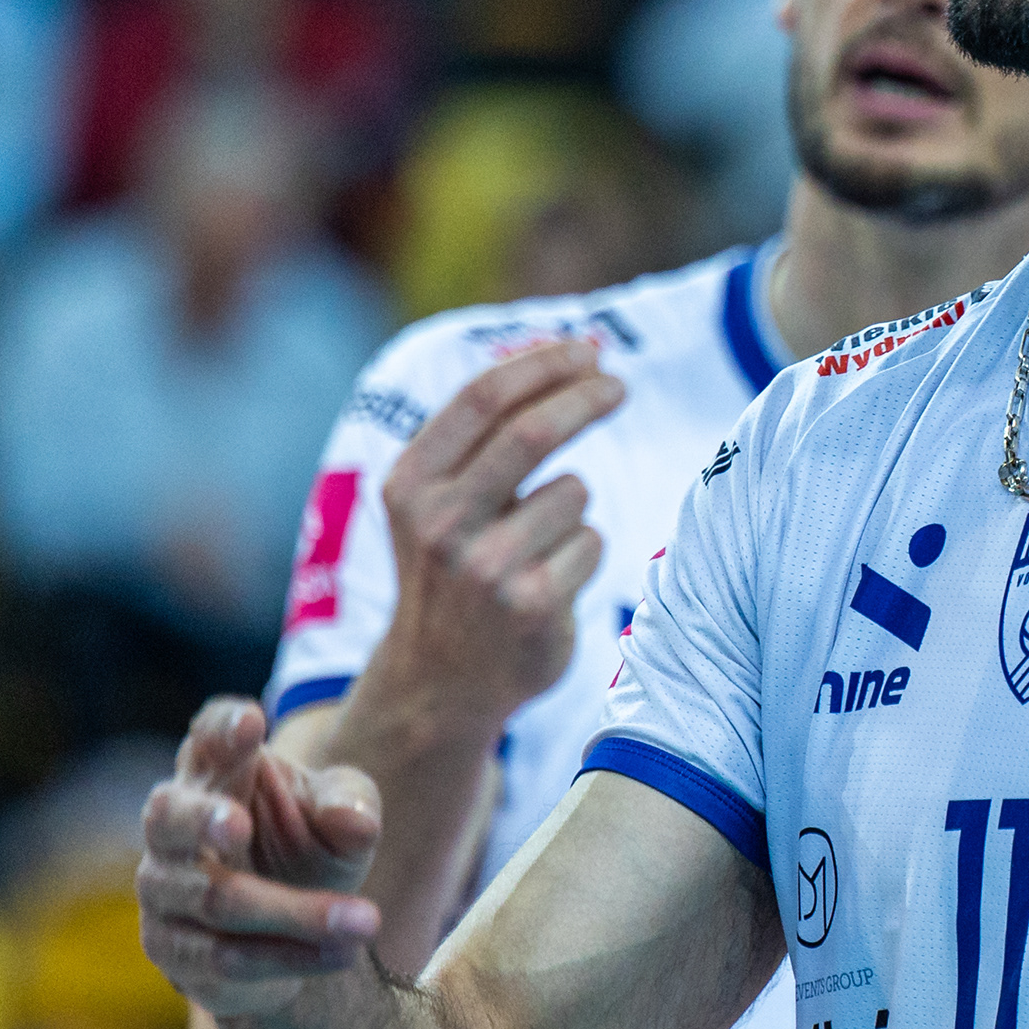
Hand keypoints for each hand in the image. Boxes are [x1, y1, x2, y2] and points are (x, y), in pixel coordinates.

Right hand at [139, 698, 385, 1018]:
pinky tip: (340, 954)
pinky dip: (288, 956)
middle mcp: (173, 823)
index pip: (206, 737)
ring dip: (295, 913)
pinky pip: (223, 957)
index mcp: (216, 770)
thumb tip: (354, 821)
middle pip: (169, 815)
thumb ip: (350, 805)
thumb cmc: (311, 842)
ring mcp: (163, 886)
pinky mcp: (169, 947)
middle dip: (203, 820)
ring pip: (214, 899)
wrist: (292, 928)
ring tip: (365, 922)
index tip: (250, 721)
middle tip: (239, 825)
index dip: (221, 729)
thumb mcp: (344, 814)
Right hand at [355, 336, 624, 740]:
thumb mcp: (439, 499)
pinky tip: (550, 582)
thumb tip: (570, 353)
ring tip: (541, 543)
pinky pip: (591, 542)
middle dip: (585, 398)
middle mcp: (439, 523)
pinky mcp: (532, 605)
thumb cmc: (456, 567)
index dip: (540, 364)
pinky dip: (584, 550)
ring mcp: (485, 568)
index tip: (586, 349)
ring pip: (572, 492)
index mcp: (410, 483)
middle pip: (531, 432)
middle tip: (618, 385)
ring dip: (575, 504)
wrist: (442, 680)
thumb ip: (486, 435)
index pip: (481, 398)